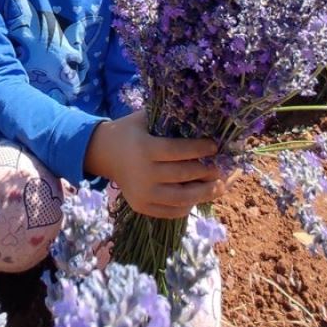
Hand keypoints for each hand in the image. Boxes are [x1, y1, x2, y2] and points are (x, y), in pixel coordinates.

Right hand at [84, 110, 235, 218]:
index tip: (215, 147)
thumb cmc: (131, 132)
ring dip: (204, 193)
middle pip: (183, 175)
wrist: (104, 154)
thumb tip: (201, 114)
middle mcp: (142, 173)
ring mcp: (142, 193)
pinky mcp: (141, 207)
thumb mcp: (145, 118)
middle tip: (222, 168)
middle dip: (206, 171)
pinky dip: (188, 205)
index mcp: (144, 149)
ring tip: (219, 186)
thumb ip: (168, 117)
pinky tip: (199, 196)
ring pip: (181, 198)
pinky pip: (171, 211)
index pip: (177, 151)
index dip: (199, 149)